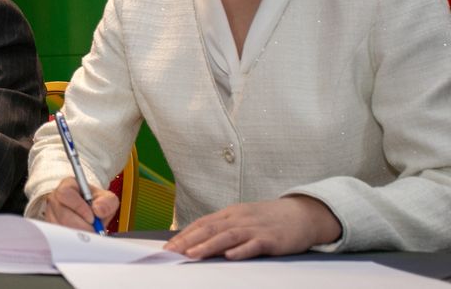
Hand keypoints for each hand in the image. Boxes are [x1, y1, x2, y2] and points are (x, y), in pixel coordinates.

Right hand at [39, 177, 118, 230]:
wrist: (92, 213)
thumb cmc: (97, 203)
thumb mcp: (107, 199)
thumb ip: (107, 203)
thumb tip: (98, 211)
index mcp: (67, 186)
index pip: (65, 194)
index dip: (79, 207)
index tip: (92, 218)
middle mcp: (55, 199)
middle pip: (63, 214)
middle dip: (81, 225)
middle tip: (93, 230)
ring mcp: (51, 214)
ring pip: (61, 227)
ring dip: (78, 233)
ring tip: (90, 233)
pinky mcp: (52, 227)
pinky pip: (60, 237)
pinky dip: (73, 239)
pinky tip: (82, 237)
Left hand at [163, 196, 341, 259]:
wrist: (303, 214)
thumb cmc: (269, 219)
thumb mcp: (243, 219)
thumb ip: (223, 228)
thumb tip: (198, 241)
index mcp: (230, 213)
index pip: (202, 223)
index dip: (184, 235)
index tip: (167, 247)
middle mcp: (240, 218)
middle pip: (210, 228)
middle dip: (188, 241)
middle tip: (171, 252)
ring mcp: (255, 228)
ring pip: (227, 236)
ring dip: (208, 246)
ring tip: (191, 255)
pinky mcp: (271, 239)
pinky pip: (254, 245)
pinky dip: (241, 250)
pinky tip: (229, 256)